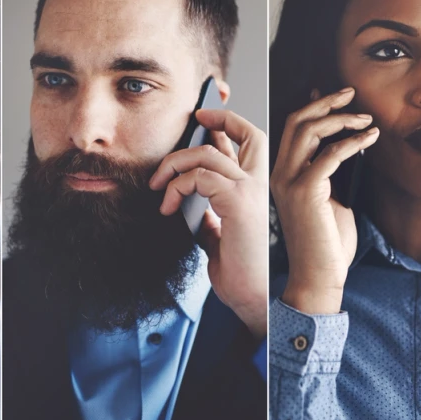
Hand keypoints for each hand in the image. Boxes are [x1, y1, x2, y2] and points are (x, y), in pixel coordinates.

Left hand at [151, 108, 270, 336]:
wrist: (258, 301)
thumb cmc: (244, 277)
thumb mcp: (221, 240)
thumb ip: (211, 219)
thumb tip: (190, 208)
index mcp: (257, 192)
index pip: (247, 144)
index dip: (227, 125)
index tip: (202, 120)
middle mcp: (260, 186)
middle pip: (244, 131)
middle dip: (216, 118)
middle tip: (191, 120)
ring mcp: (252, 191)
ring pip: (208, 153)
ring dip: (175, 165)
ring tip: (160, 187)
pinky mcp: (239, 201)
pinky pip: (199, 176)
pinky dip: (177, 187)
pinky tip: (169, 207)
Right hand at [268, 88, 376, 315]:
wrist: (318, 278)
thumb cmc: (327, 246)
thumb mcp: (332, 201)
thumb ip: (333, 175)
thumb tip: (350, 148)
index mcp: (283, 176)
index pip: (293, 129)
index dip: (315, 106)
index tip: (341, 97)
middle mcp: (280, 175)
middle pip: (297, 121)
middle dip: (326, 101)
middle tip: (352, 92)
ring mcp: (290, 182)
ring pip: (309, 130)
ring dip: (342, 118)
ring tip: (367, 118)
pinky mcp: (306, 192)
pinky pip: (330, 154)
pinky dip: (353, 142)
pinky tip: (370, 139)